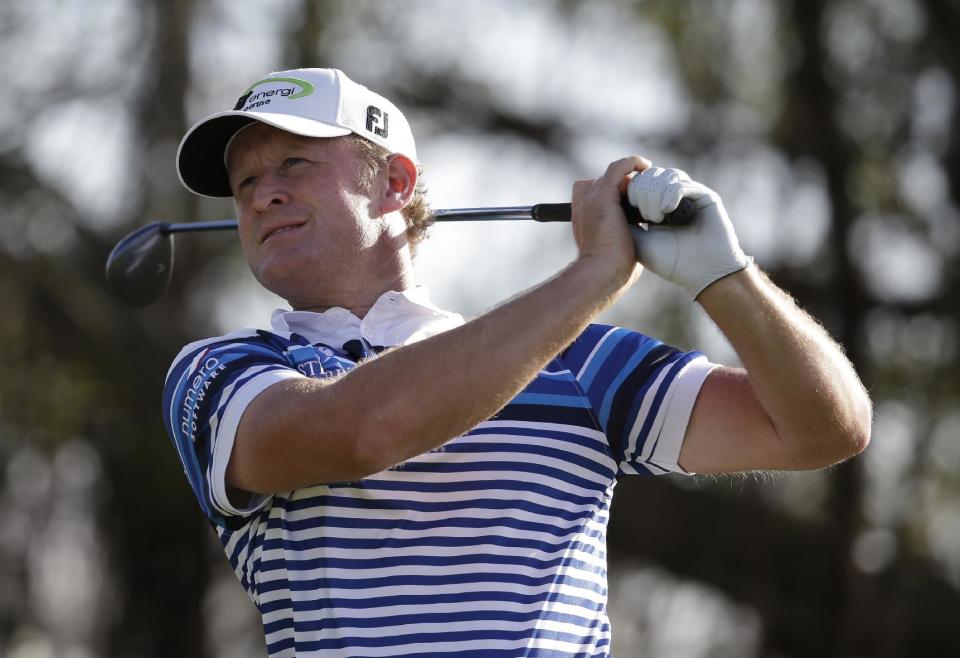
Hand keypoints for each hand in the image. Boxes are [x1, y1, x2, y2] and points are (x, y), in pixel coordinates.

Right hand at [570, 156, 648, 287]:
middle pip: (604, 182)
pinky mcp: (604, 195)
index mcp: (584, 217)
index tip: (632, 202)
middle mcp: (584, 204)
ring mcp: (592, 198)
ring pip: (613, 175)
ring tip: (649, 183)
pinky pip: (620, 167)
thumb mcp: (616, 248)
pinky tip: (646, 166)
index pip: (594, 194)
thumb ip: (624, 235)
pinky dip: (633, 163)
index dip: (614, 193)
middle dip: (624, 186)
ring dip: (631, 176)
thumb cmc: (611, 270)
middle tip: (645, 196)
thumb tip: (640, 237)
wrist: (602, 273)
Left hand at [628, 167, 751, 298]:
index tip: (628, 208)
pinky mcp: (704, 196)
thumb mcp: (637, 240)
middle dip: (641, 191)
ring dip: (655, 194)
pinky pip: (682, 183)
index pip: (639, 183)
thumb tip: (611, 197)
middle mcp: (672, 198)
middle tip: (644, 216)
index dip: (631, 189)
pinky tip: (667, 210)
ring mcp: (689, 195)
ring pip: (665, 176)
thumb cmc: (669, 261)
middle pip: (650, 175)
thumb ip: (624, 218)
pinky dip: (670, 194)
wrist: (700, 273)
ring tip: (654, 218)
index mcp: (655, 206)